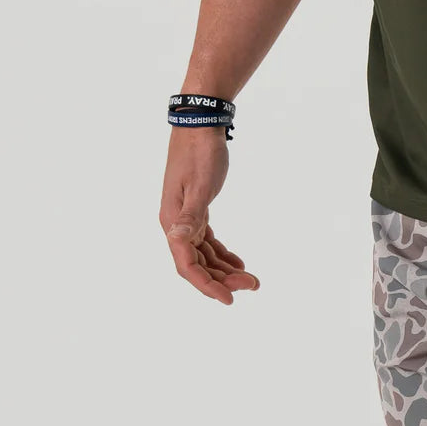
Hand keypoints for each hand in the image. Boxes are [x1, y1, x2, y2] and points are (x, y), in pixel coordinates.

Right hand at [159, 126, 259, 303]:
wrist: (201, 126)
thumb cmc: (200, 153)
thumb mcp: (200, 186)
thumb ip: (191, 216)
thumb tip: (176, 239)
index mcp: (172, 221)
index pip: (187, 265)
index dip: (207, 285)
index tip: (230, 299)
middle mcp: (175, 224)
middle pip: (197, 264)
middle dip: (223, 279)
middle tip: (254, 285)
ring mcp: (186, 218)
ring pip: (204, 255)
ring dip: (225, 269)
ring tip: (252, 280)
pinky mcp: (198, 211)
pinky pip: (208, 241)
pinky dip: (222, 254)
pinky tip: (239, 263)